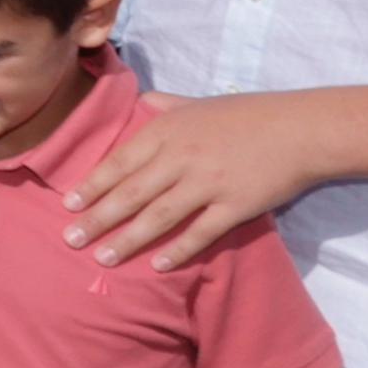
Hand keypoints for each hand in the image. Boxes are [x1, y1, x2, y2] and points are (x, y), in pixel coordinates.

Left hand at [62, 89, 324, 269]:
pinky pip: (200, 233)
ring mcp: (208, 183)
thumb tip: (142, 101)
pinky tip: (157, 266)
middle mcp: (182, 157)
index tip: (67, 206)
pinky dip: (178, 250)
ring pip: (158, 217)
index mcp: (167, 131)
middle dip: (97, 219)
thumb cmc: (248, 114)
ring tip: (103, 258)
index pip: (119, 163)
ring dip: (127, 240)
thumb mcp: (199, 102)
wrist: (301, 129)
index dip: (92, 187)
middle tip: (70, 240)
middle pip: (130, 194)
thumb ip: (166, 104)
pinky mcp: (235, 206)